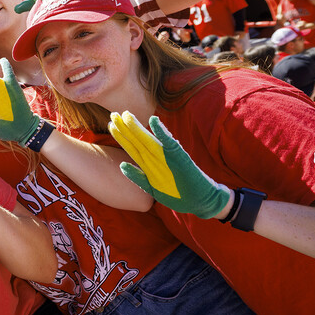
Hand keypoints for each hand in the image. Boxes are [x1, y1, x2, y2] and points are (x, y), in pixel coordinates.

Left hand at [108, 112, 231, 218]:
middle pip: (137, 142)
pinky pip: (169, 145)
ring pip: (148, 142)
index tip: (110, 124)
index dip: (121, 136)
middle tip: (113, 114)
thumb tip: (122, 166)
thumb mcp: (153, 187)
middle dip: (125, 128)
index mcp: (150, 165)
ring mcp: (168, 159)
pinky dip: (162, 133)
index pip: (132, 147)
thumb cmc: (178, 192)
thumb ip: (138, 177)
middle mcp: (157, 160)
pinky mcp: (181, 159)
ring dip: (136, 129)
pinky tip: (154, 121)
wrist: (203, 201)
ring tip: (126, 115)